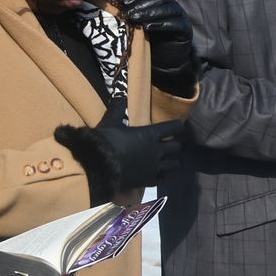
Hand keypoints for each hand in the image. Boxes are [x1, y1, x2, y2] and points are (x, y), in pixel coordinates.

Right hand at [54, 119, 184, 197]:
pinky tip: (161, 174)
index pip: (173, 127)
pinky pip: (163, 179)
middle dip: (174, 145)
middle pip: (176, 147)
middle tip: (170, 144)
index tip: (178, 126)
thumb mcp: (111, 122)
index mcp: (150, 134)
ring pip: (174, 165)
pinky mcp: (148, 181)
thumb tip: (119, 94)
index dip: (177, 126)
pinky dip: (164, 175)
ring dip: (172, 161)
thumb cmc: (106, 141)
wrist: (98, 165)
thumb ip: (118, 109)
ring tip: (167, 160)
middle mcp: (157, 150)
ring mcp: (154, 167)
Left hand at [120, 0, 196, 94]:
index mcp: (162, 1)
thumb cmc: (149, 39)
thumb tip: (118, 4)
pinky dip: (161, 24)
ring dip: (151, 13)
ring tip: (136, 19)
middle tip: (129, 13)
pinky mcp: (186, 30)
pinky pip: (176, 23)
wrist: (164, 60)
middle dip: (143, 4)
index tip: (125, 2)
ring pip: (169, 9)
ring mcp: (181, 17)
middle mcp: (173, 6)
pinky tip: (148, 27)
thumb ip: (134, 12)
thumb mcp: (139, 23)